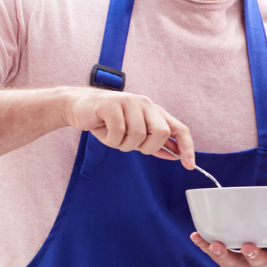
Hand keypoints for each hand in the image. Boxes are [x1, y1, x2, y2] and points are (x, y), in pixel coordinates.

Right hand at [62, 86, 195, 168]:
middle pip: (161, 133)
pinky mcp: (111, 104)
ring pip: (137, 135)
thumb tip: (175, 156)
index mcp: (154, 111)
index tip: (189, 165)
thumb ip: (154, 143)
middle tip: (132, 146)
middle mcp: (145, 104)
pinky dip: (111, 140)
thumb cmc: (107, 122)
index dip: (187, 147)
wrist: (77, 106)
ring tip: (114, 137)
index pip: (179, 128)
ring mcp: (128, 102)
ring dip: (124, 144)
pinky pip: (118, 132)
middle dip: (147, 147)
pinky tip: (105, 132)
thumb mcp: (133, 133)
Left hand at [191, 169, 266, 266]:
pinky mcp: (228, 264)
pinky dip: (204, 246)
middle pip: (260, 260)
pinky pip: (215, 256)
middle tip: (248, 247)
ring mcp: (244, 266)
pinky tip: (195, 236)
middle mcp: (264, 263)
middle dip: (254, 255)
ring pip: (234, 262)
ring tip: (216, 245)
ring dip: (224, 254)